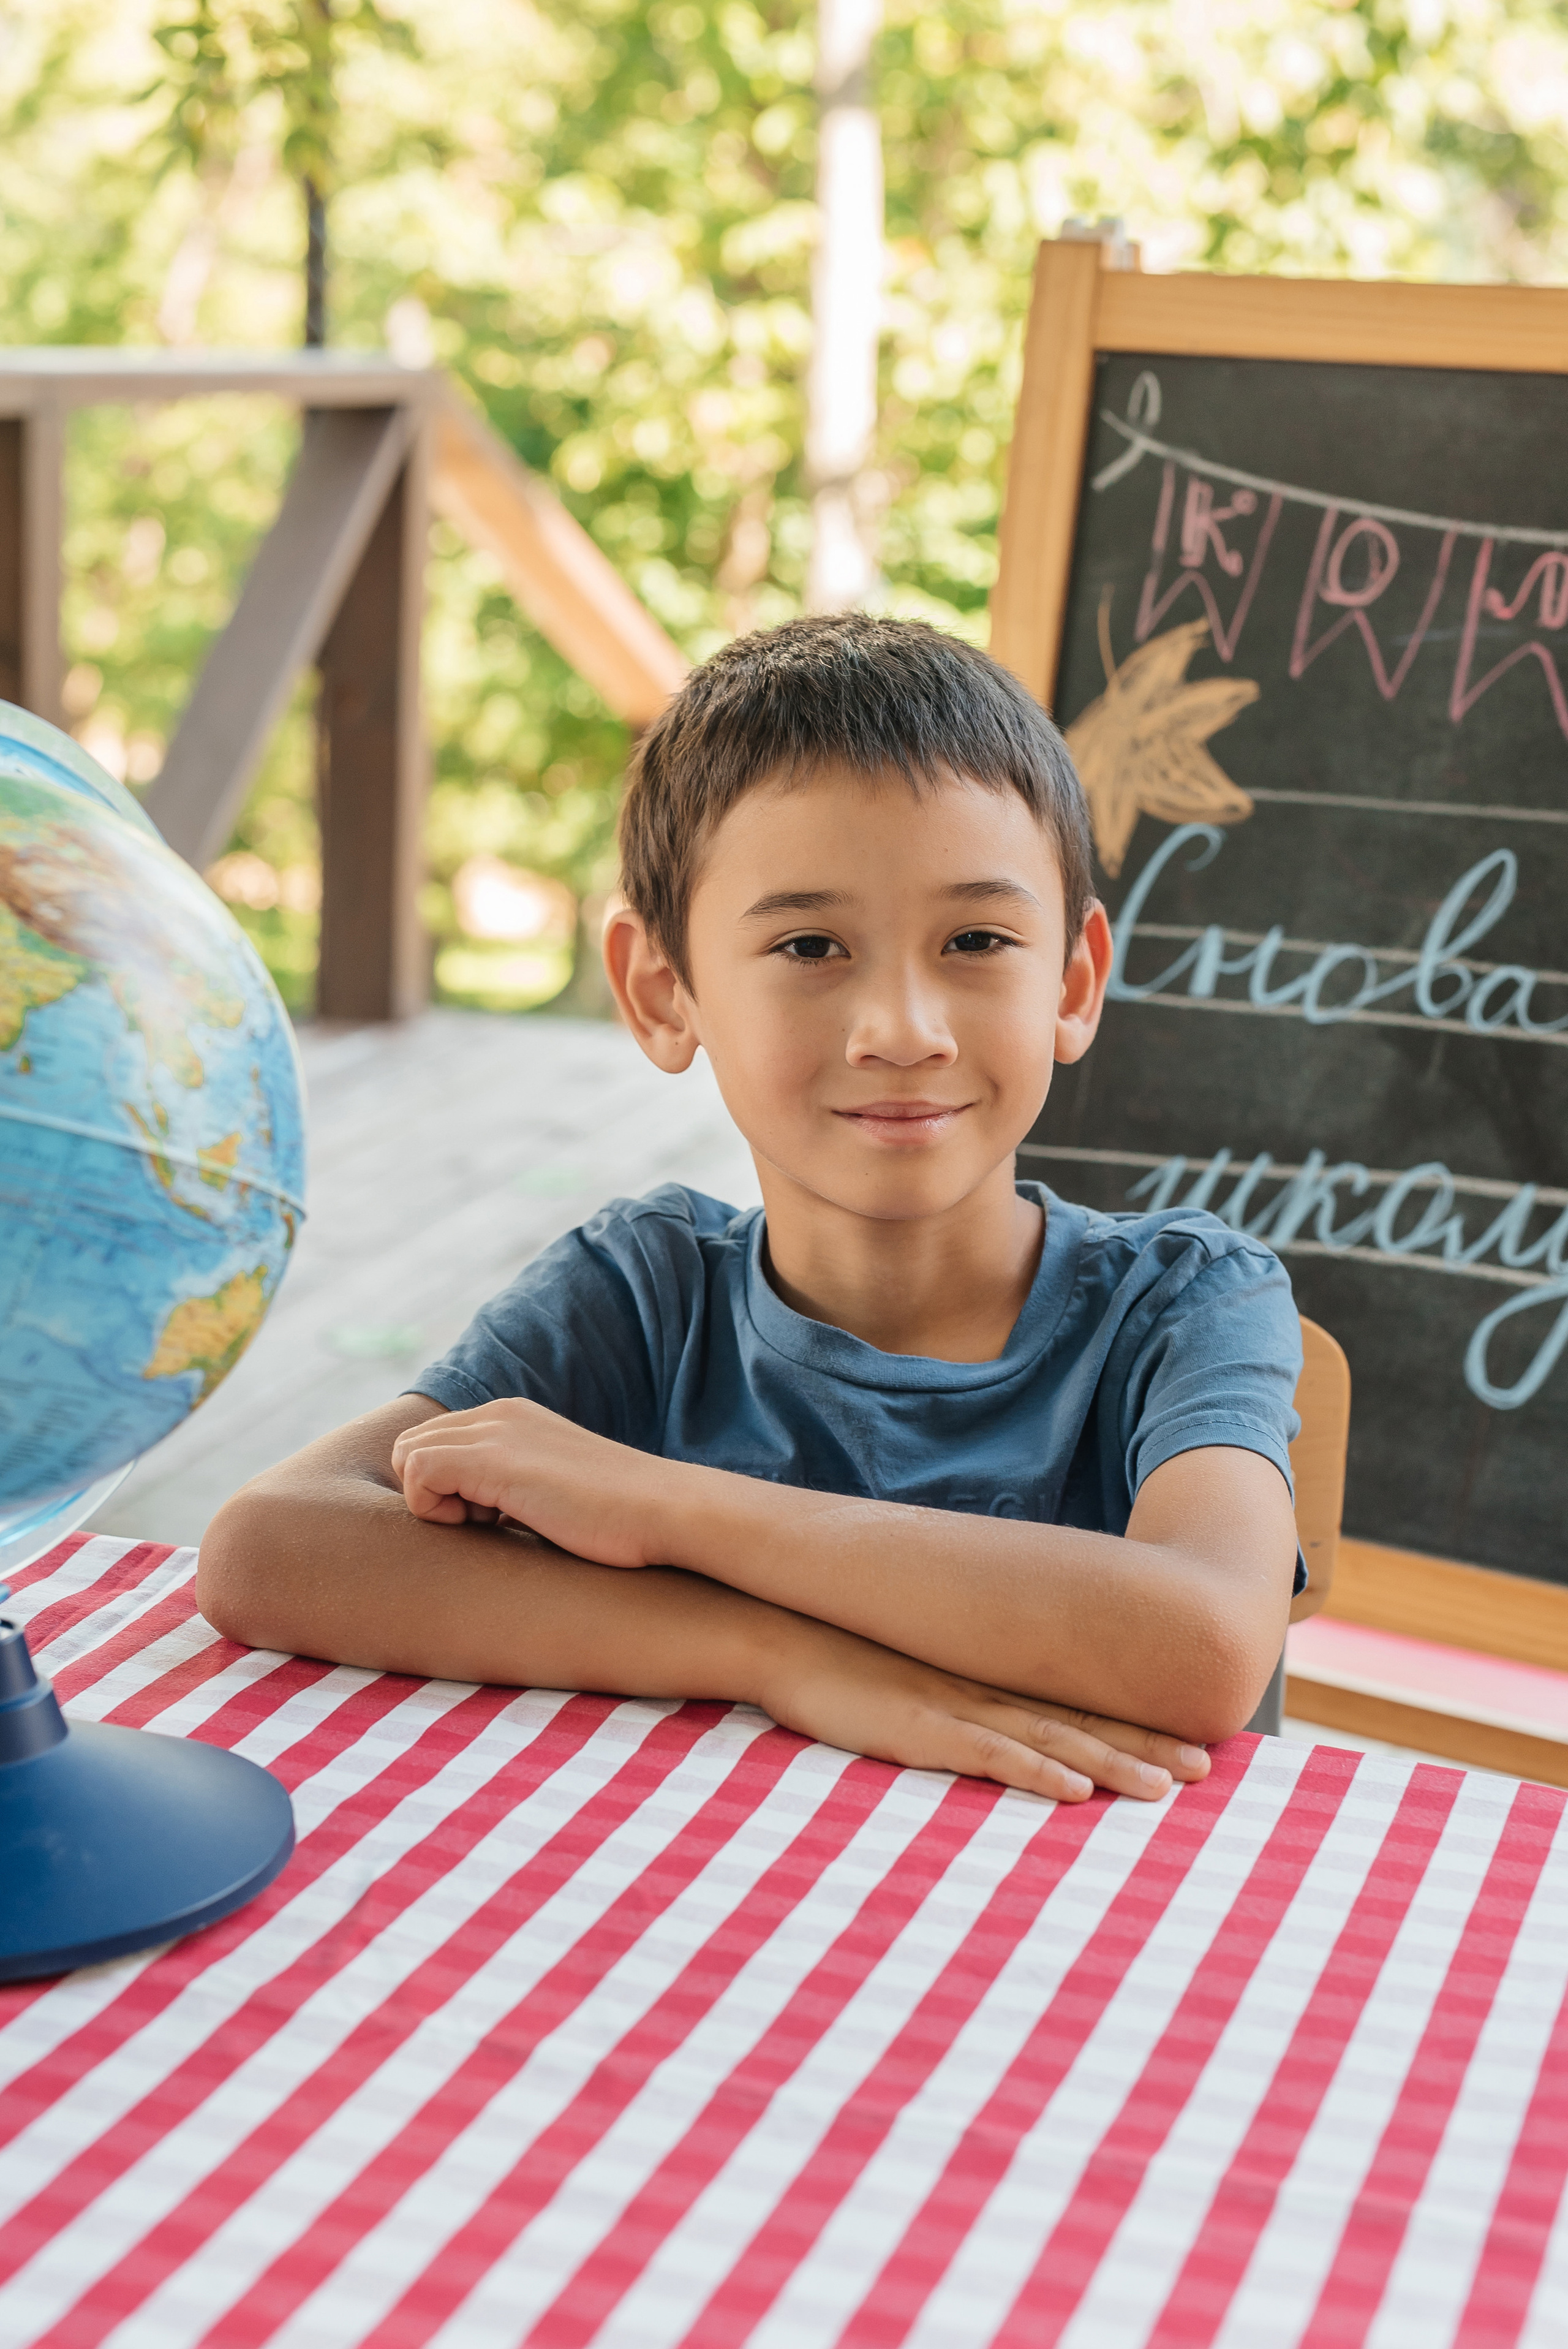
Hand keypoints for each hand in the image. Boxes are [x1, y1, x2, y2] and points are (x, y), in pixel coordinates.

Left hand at [391, 1398, 686, 1565]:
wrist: (666, 1512)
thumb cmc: (621, 1518)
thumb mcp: (554, 1489)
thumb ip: (514, 1487)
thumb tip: (480, 1512)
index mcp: (514, 1416)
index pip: (436, 1441)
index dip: (445, 1487)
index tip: (490, 1518)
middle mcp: (499, 1412)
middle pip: (413, 1445)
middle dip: (432, 1492)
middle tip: (486, 1524)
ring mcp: (496, 1432)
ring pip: (409, 1455)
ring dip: (434, 1500)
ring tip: (491, 1524)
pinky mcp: (493, 1459)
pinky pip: (418, 1473)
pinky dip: (436, 1509)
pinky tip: (489, 1524)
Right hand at [756, 1615, 1209, 1804]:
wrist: (785, 1635)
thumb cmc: (845, 1664)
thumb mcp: (913, 1683)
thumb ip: (955, 1701)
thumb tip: (994, 1725)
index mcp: (988, 1683)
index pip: (1076, 1707)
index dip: (1135, 1727)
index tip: (1190, 1746)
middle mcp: (985, 1692)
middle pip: (1081, 1722)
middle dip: (1146, 1747)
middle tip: (1207, 1768)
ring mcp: (956, 1707)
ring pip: (1051, 1739)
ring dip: (1112, 1764)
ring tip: (1167, 1788)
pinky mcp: (921, 1728)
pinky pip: (988, 1754)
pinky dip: (1035, 1771)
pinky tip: (1074, 1789)